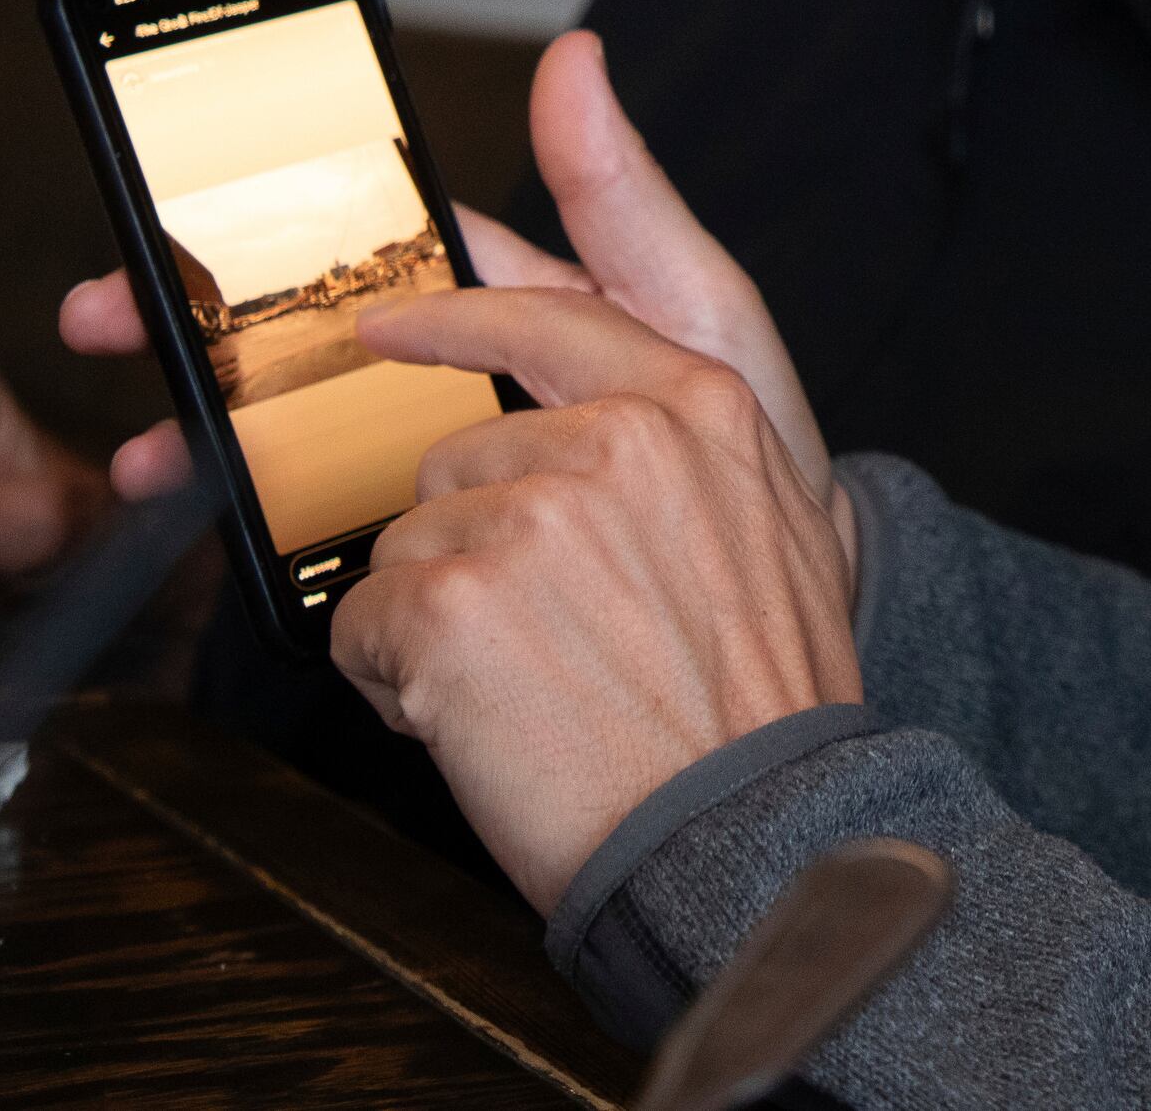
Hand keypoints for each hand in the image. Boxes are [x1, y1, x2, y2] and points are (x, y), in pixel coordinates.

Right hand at [67, 29, 827, 505]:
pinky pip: (334, 541)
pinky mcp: (437, 562)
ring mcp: (440, 471)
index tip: (176, 219)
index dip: (276, 229)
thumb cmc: (749, 438)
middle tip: (104, 320)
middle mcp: (464, 384)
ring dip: (207, 436)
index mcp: (516, 306)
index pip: (378, 250)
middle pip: (308, 343)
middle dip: (197, 328)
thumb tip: (574, 57)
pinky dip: (265, 539)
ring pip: (298, 443)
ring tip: (145, 450)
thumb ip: (623, 196)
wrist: (780, 595)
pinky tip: (221, 538)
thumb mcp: (695, 309)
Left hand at [331, 291, 860, 911]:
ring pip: (407, 545)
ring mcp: (532, 517)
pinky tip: (475, 723)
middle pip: (457, 460)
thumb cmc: (764, 707)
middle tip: (541, 639)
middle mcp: (616, 441)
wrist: (751, 830)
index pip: (546, 322)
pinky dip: (395, 683)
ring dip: (435, 622)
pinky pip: (364, 624)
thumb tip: (607, 417)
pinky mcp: (455, 605)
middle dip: (470, 548)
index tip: (389, 326)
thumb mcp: (785, 533)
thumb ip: (700, 452)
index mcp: (698, 408)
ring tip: (522, 690)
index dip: (455, 319)